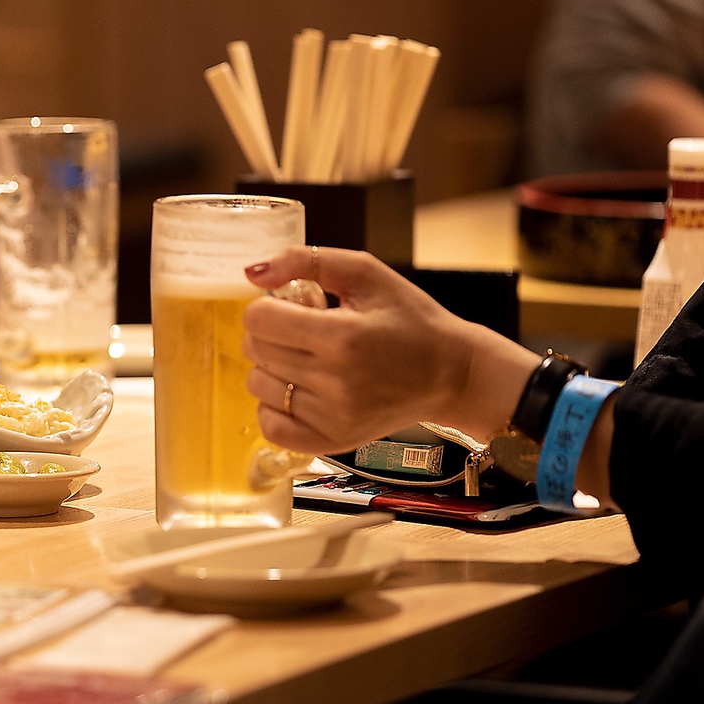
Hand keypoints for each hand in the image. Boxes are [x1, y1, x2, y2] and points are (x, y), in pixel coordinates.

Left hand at [242, 247, 539, 453]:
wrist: (450, 374)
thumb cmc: (410, 319)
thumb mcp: (366, 274)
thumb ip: (306, 261)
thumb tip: (253, 272)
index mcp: (342, 336)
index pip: (259, 320)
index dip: (268, 306)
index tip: (295, 306)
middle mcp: (335, 381)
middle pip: (256, 350)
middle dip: (271, 333)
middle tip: (307, 330)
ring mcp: (332, 417)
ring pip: (259, 386)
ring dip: (273, 367)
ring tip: (310, 359)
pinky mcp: (331, 442)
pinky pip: (270, 427)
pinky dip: (274, 407)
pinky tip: (299, 390)